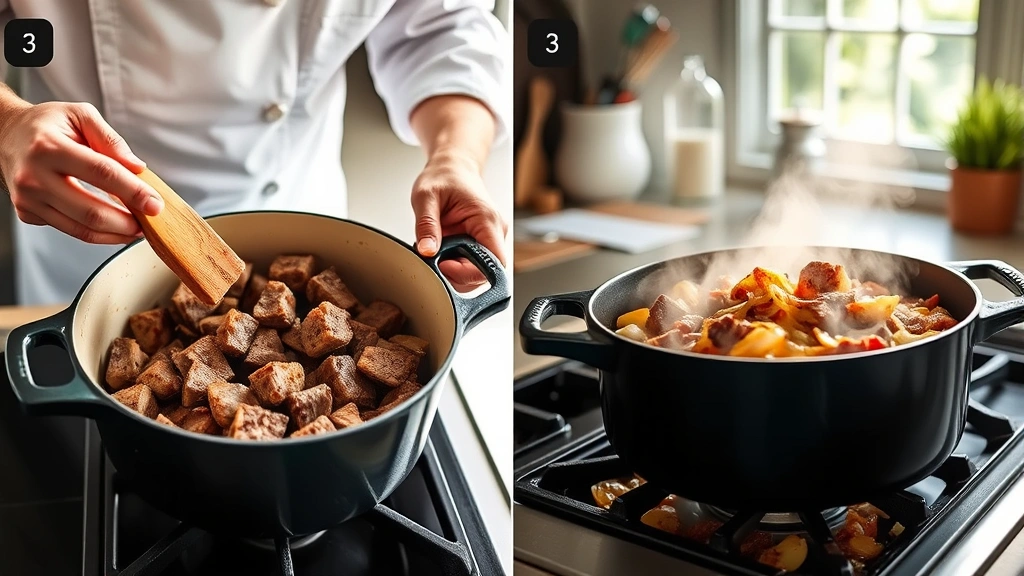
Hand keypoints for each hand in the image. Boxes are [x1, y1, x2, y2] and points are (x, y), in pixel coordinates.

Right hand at [0, 100, 161, 243]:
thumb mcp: (80, 115)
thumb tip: (137, 168)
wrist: (4, 134)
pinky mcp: (28, 213)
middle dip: (128, 222)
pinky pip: (71, 230)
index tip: (155, 204)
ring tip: (136, 227)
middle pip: (91, 211)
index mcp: (49, 147)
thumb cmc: (46, 124)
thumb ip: (111, 139)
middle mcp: (34, 176)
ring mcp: (28, 199)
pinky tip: (113, 224)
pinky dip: (98, 232)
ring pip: (82, 229)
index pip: (101, 173)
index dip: (133, 191)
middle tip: (150, 221)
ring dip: (116, 234)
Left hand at [411, 150, 507, 291]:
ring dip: (455, 270)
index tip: (444, 265)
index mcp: (487, 219)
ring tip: (437, 252)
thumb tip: (427, 251)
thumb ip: (426, 224)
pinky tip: (443, 251)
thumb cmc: (445, 176)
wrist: (453, 167)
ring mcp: (490, 238)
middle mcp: (494, 231)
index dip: (469, 272)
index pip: (493, 262)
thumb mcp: (426, 196)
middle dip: (457, 274)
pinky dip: (455, 264)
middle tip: (434, 260)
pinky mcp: (482, 242)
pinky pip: (472, 264)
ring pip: (478, 272)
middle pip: (485, 273)